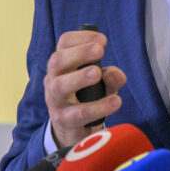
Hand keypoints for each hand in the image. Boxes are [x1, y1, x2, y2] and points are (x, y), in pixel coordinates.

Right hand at [44, 29, 126, 147]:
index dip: (81, 38)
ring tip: (97, 73)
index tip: (103, 41)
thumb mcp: (102, 86)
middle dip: (78, 53)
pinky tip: (115, 101)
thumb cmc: (87, 100)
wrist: (75, 133)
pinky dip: (97, 107)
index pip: (64, 43)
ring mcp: (55, 101)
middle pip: (56, 61)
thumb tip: (116, 74)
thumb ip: (111, 78)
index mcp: (62, 65)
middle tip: (100, 50)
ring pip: (59, 86)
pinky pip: (77, 113)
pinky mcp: (63, 121)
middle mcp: (53, 79)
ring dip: (79, 77)